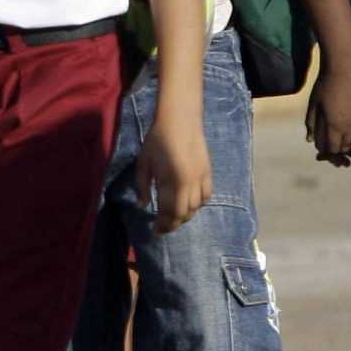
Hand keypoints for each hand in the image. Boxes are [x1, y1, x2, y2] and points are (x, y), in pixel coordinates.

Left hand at [138, 112, 212, 234]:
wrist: (180, 120)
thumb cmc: (157, 139)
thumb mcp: (143, 162)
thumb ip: (142, 185)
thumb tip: (144, 205)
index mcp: (170, 181)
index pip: (168, 211)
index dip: (162, 224)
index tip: (155, 231)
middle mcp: (188, 183)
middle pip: (184, 213)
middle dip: (173, 225)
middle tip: (163, 229)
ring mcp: (201, 178)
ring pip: (196, 207)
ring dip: (185, 216)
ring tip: (174, 219)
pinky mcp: (208, 172)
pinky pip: (206, 196)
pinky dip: (198, 205)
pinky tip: (189, 205)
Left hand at [305, 64, 350, 166]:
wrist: (344, 69)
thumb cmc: (324, 86)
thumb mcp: (313, 106)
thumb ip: (311, 124)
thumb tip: (310, 140)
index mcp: (334, 126)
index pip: (332, 149)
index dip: (327, 150)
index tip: (324, 146)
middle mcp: (350, 127)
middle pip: (346, 147)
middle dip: (338, 147)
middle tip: (333, 141)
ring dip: (350, 141)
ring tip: (343, 135)